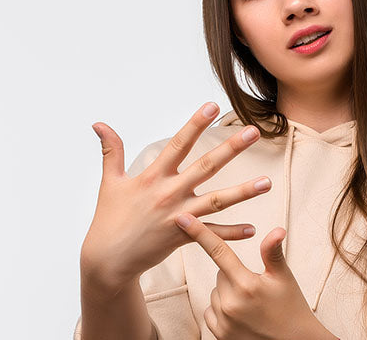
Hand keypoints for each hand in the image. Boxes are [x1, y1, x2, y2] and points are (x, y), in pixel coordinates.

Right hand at [80, 102, 270, 298]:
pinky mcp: (183, 237)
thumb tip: (99, 124)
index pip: (178, 144)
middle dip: (231, 148)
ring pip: (217, 201)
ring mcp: (179, 216)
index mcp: (153, 177)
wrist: (107, 260)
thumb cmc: (109, 218)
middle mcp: (169, 193)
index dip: (195, 124)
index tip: (212, 106)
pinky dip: (232, 233)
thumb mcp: (109, 182)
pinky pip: (212, 235)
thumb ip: (111, 151)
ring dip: (244, 192)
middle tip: (254, 132)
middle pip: (206, 166)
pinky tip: (252, 229)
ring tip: (267, 182)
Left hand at [175, 217, 326, 339]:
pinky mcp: (220, 335)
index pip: (218, 251)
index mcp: (246, 284)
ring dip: (228, 292)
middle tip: (256, 286)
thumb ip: (272, 253)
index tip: (183, 219)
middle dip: (234, 274)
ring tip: (251, 304)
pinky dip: (222, 309)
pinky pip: (211, 311)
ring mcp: (223, 321)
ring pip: (215, 292)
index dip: (199, 233)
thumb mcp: (284, 278)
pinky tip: (241, 314)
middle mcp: (231, 303)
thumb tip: (277, 230)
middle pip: (221, 273)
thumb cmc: (292, 309)